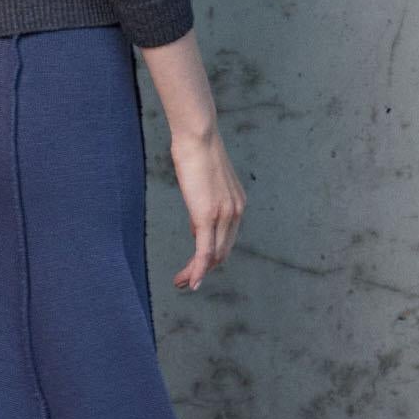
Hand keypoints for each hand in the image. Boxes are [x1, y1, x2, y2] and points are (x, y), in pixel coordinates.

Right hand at [137, 29, 244, 288]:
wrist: (198, 135)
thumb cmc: (196, 151)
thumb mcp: (204, 180)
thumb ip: (204, 202)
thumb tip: (196, 223)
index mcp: (237, 205)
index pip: (226, 240)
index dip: (211, 257)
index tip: (194, 266)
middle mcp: (236, 213)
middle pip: (221, 252)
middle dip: (203, 271)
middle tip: (184, 282)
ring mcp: (223, 216)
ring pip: (212, 256)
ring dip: (196, 274)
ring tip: (181, 283)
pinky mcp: (207, 217)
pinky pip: (203, 251)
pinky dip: (196, 270)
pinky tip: (188, 280)